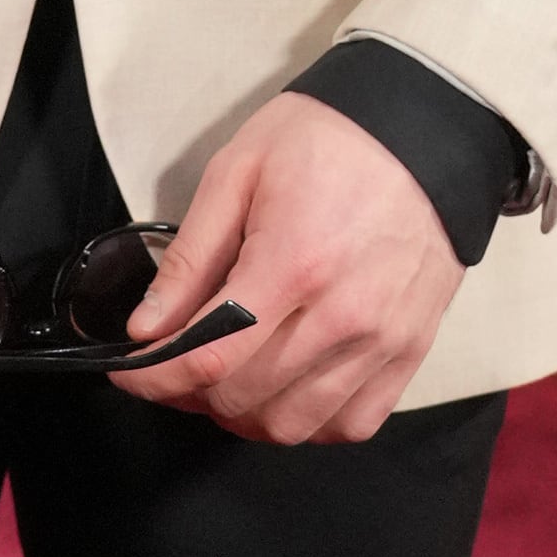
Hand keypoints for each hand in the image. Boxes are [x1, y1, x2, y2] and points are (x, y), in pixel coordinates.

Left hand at [112, 95, 462, 447]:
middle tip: (177, 364)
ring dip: (244, 414)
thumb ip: (190, 258)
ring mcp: (383, 340)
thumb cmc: (330, 141)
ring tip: (229, 377)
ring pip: (292, 425)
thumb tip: (148, 328)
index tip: (131, 374)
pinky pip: (350, 424)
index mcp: (294, 262)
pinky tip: (287, 386)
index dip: (155, 378)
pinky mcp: (411, 350)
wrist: (426, 131)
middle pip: (243, 399)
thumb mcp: (238, 173)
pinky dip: (309, 421)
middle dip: (190, 392)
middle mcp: (344, 313)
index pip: (209, 358)